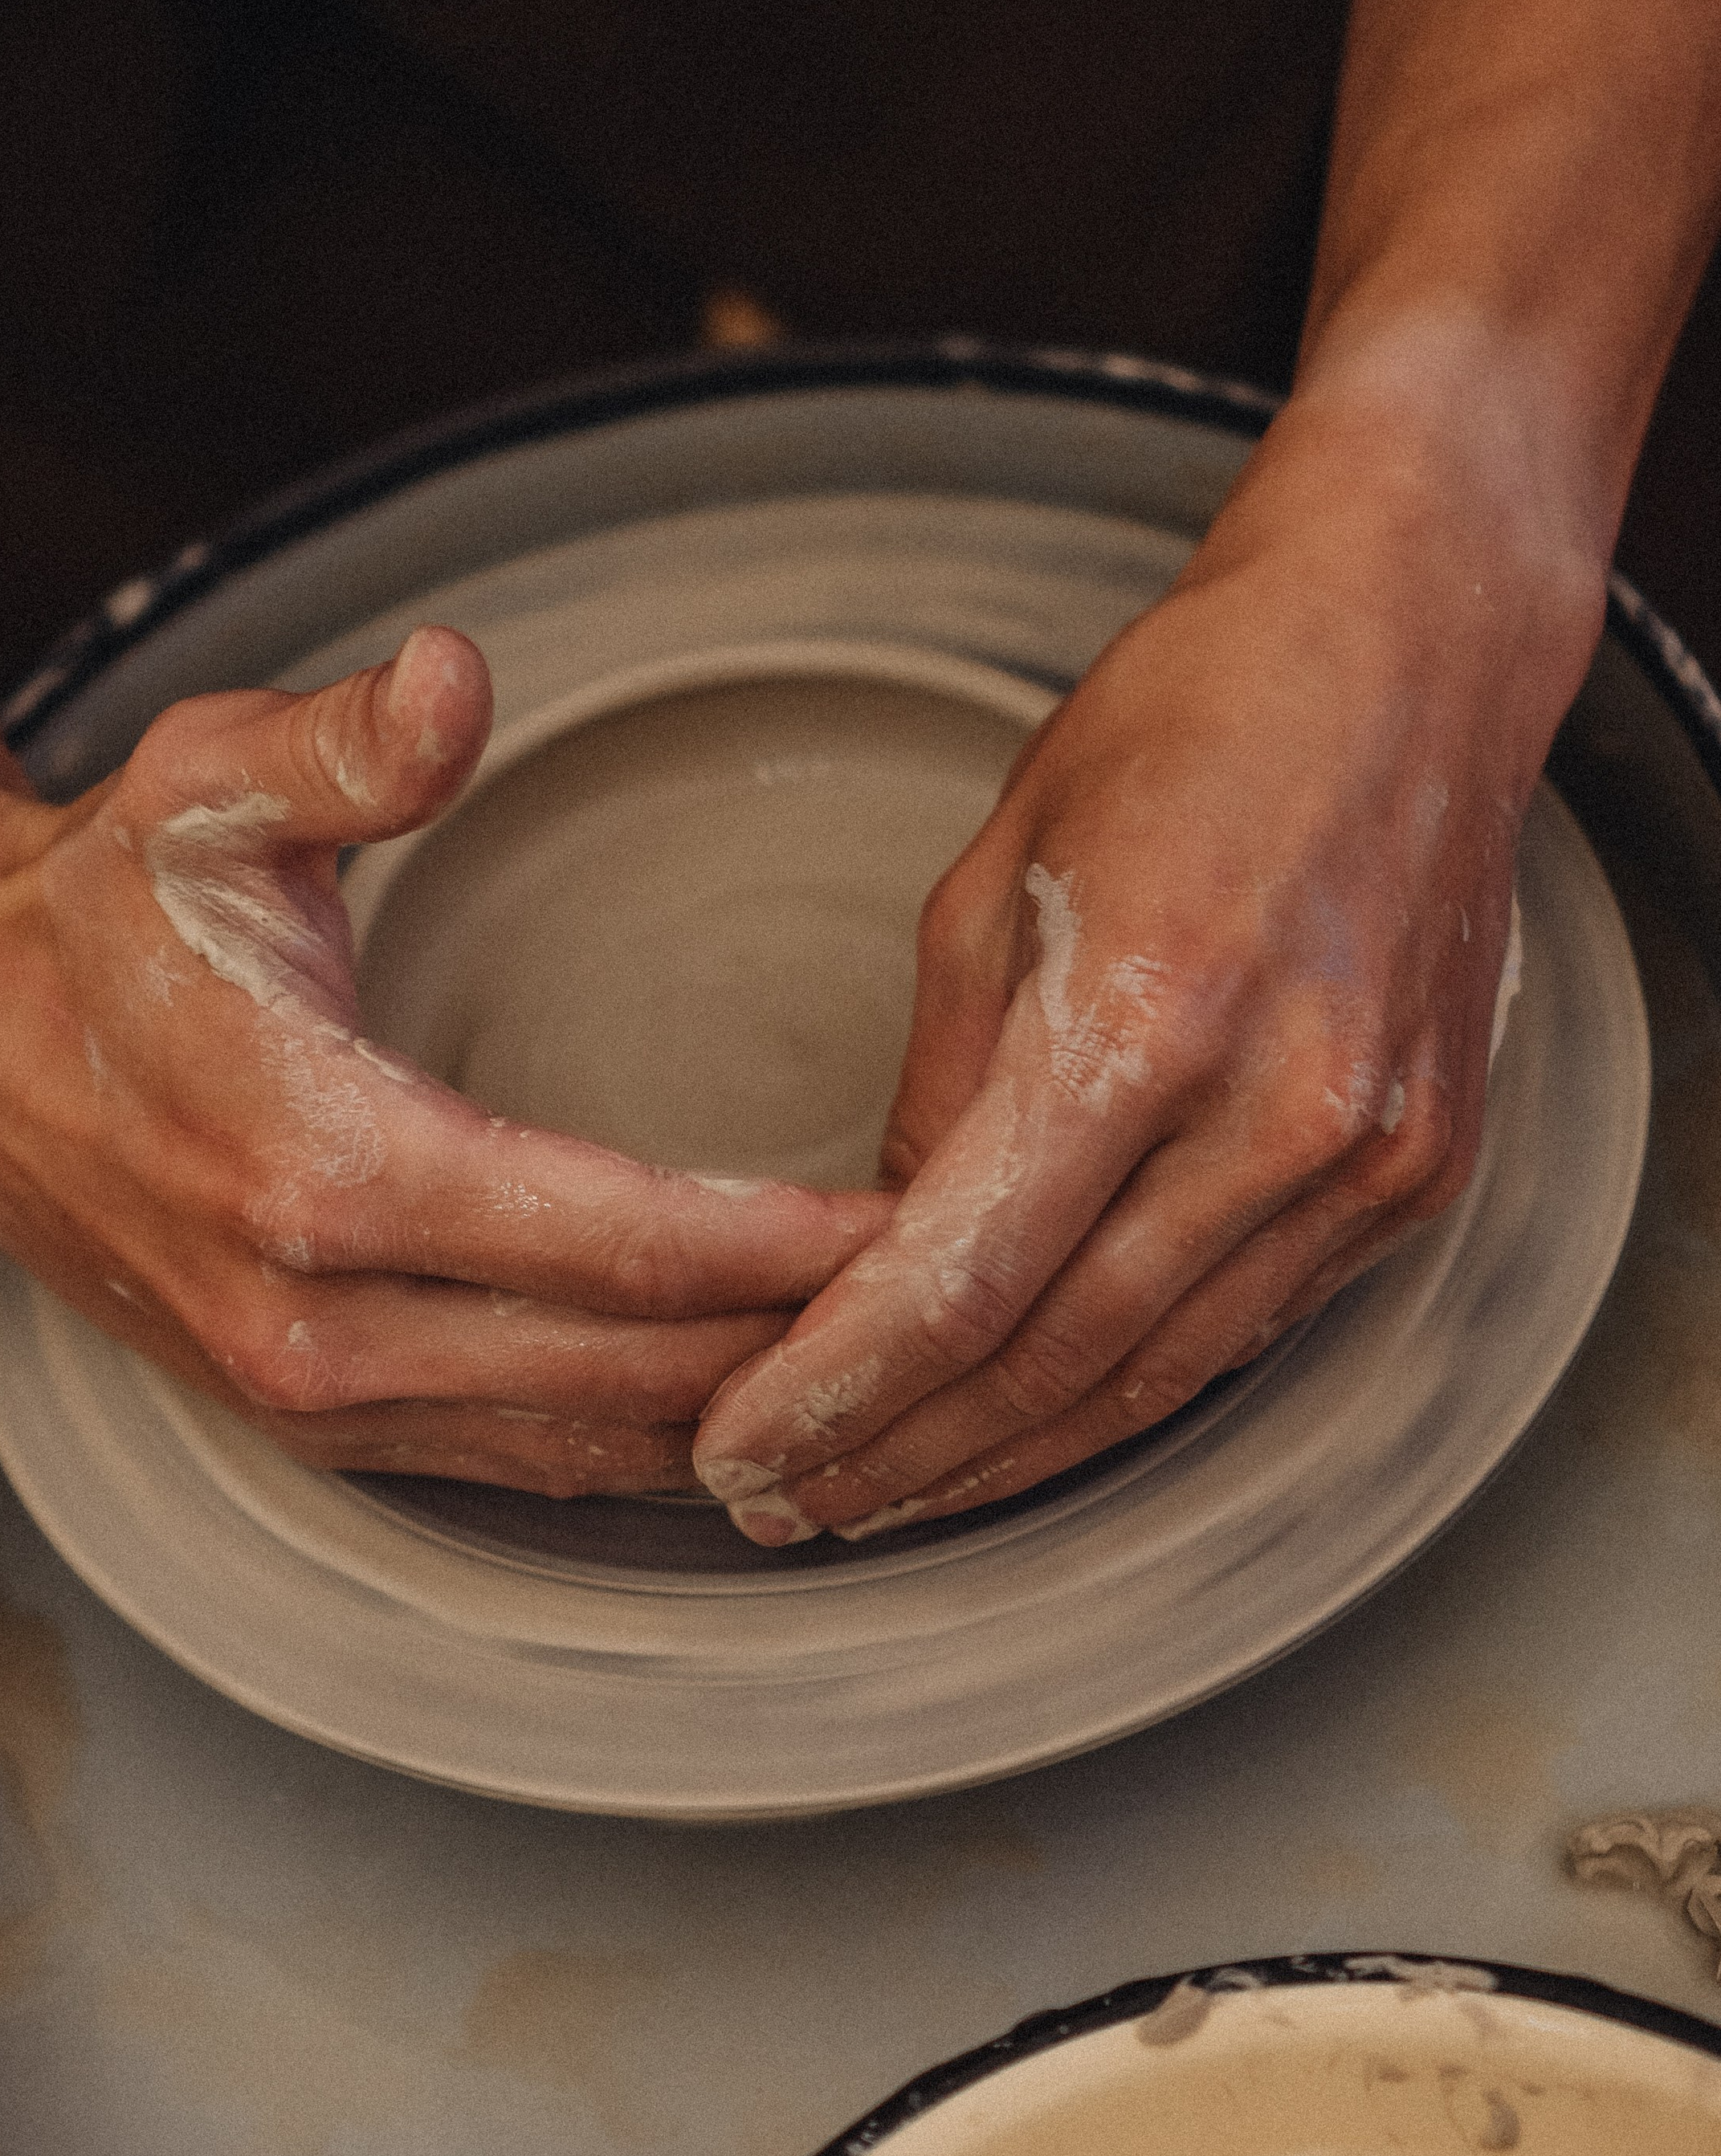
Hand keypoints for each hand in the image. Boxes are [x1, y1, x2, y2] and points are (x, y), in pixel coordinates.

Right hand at [0, 619, 888, 1494]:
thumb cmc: (99, 902)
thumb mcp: (210, 779)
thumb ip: (354, 741)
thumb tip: (457, 677)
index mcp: (322, 1169)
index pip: (622, 1244)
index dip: (790, 1249)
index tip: (925, 1225)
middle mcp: (318, 1321)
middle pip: (632, 1373)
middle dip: (806, 1345)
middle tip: (961, 1297)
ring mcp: (309, 1395)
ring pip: (586, 1445)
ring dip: (741, 1414)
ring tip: (890, 1365)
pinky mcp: (308, 1420)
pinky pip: (517, 1464)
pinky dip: (642, 1445)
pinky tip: (743, 1410)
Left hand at [690, 420, 1599, 1543]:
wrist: (1413, 651)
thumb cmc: (1192, 719)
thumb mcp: (996, 871)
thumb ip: (939, 1082)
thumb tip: (887, 1247)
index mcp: (1145, 1011)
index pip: (957, 1276)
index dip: (833, 1387)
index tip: (740, 1445)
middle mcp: (1276, 1109)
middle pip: (1051, 1361)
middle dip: (900, 1455)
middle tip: (785, 1505)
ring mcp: (1365, 1155)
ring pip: (1155, 1376)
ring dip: (1007, 1458)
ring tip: (885, 1496)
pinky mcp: (1416, 1173)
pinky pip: (1246, 1326)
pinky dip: (1127, 1388)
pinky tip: (1034, 1423)